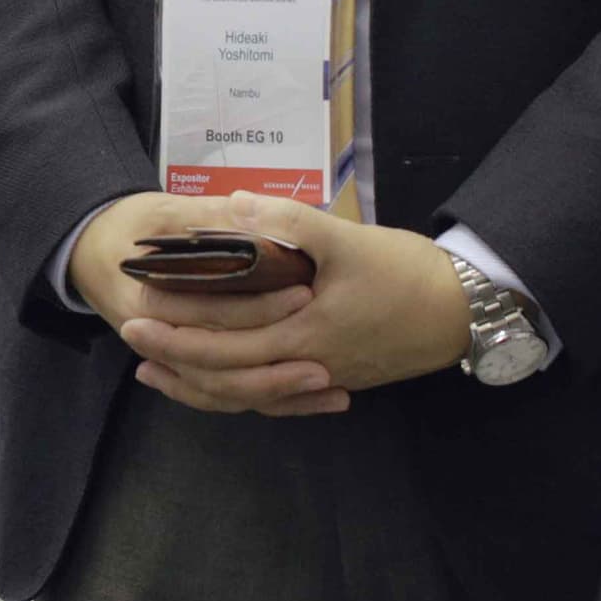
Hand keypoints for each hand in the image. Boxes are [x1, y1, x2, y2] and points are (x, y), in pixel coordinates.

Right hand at [64, 189, 341, 418]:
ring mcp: (171, 360)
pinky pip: (226, 393)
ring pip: (225, 392)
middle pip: (219, 368)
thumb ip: (208, 217)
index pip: (210, 313)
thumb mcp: (163, 211)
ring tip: (331, 393)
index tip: (305, 295)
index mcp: (149, 300)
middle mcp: (158, 341)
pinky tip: (309, 400)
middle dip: (275, 371)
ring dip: (278, 396)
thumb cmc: (128, 225)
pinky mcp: (187, 365)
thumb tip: (251, 212)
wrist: (90, 248)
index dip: (257, 308)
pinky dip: (267, 400)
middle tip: (326, 366)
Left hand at [112, 195, 471, 413]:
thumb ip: (291, 225)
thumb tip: (236, 206)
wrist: (468, 310)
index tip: (136, 315)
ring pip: (250, 392)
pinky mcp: (338, 376)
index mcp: (302, 337)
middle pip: (227, 376)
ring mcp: (323, 377)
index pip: (222, 347)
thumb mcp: (349, 240)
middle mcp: (307, 367)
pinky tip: (230, 378)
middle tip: (132, 339)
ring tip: (161, 371)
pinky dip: (243, 388)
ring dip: (202, 382)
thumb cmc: (409, 274)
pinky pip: (277, 394)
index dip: (176, 334)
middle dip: (175, 360)